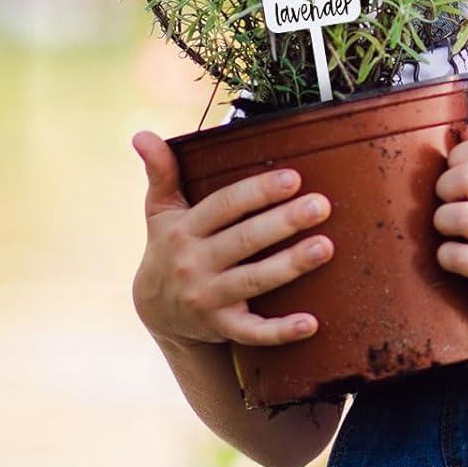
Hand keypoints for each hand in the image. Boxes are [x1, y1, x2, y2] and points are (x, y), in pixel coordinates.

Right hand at [130, 130, 334, 349]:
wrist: (156, 309)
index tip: (292, 178)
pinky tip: (312, 322)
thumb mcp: (161, 209)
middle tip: (321, 205)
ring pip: (253, 281)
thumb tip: (141, 134)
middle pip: (244, 241)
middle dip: (283, 222)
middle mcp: (194, 264)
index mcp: (184, 230)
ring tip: (325, 247)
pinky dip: (281, 331)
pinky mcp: (221, 327)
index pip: (224, 206)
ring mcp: (207, 298)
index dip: (257, 192)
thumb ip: (160, 171)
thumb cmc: (170, 244)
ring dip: (290, 265)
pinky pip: (253, 332)